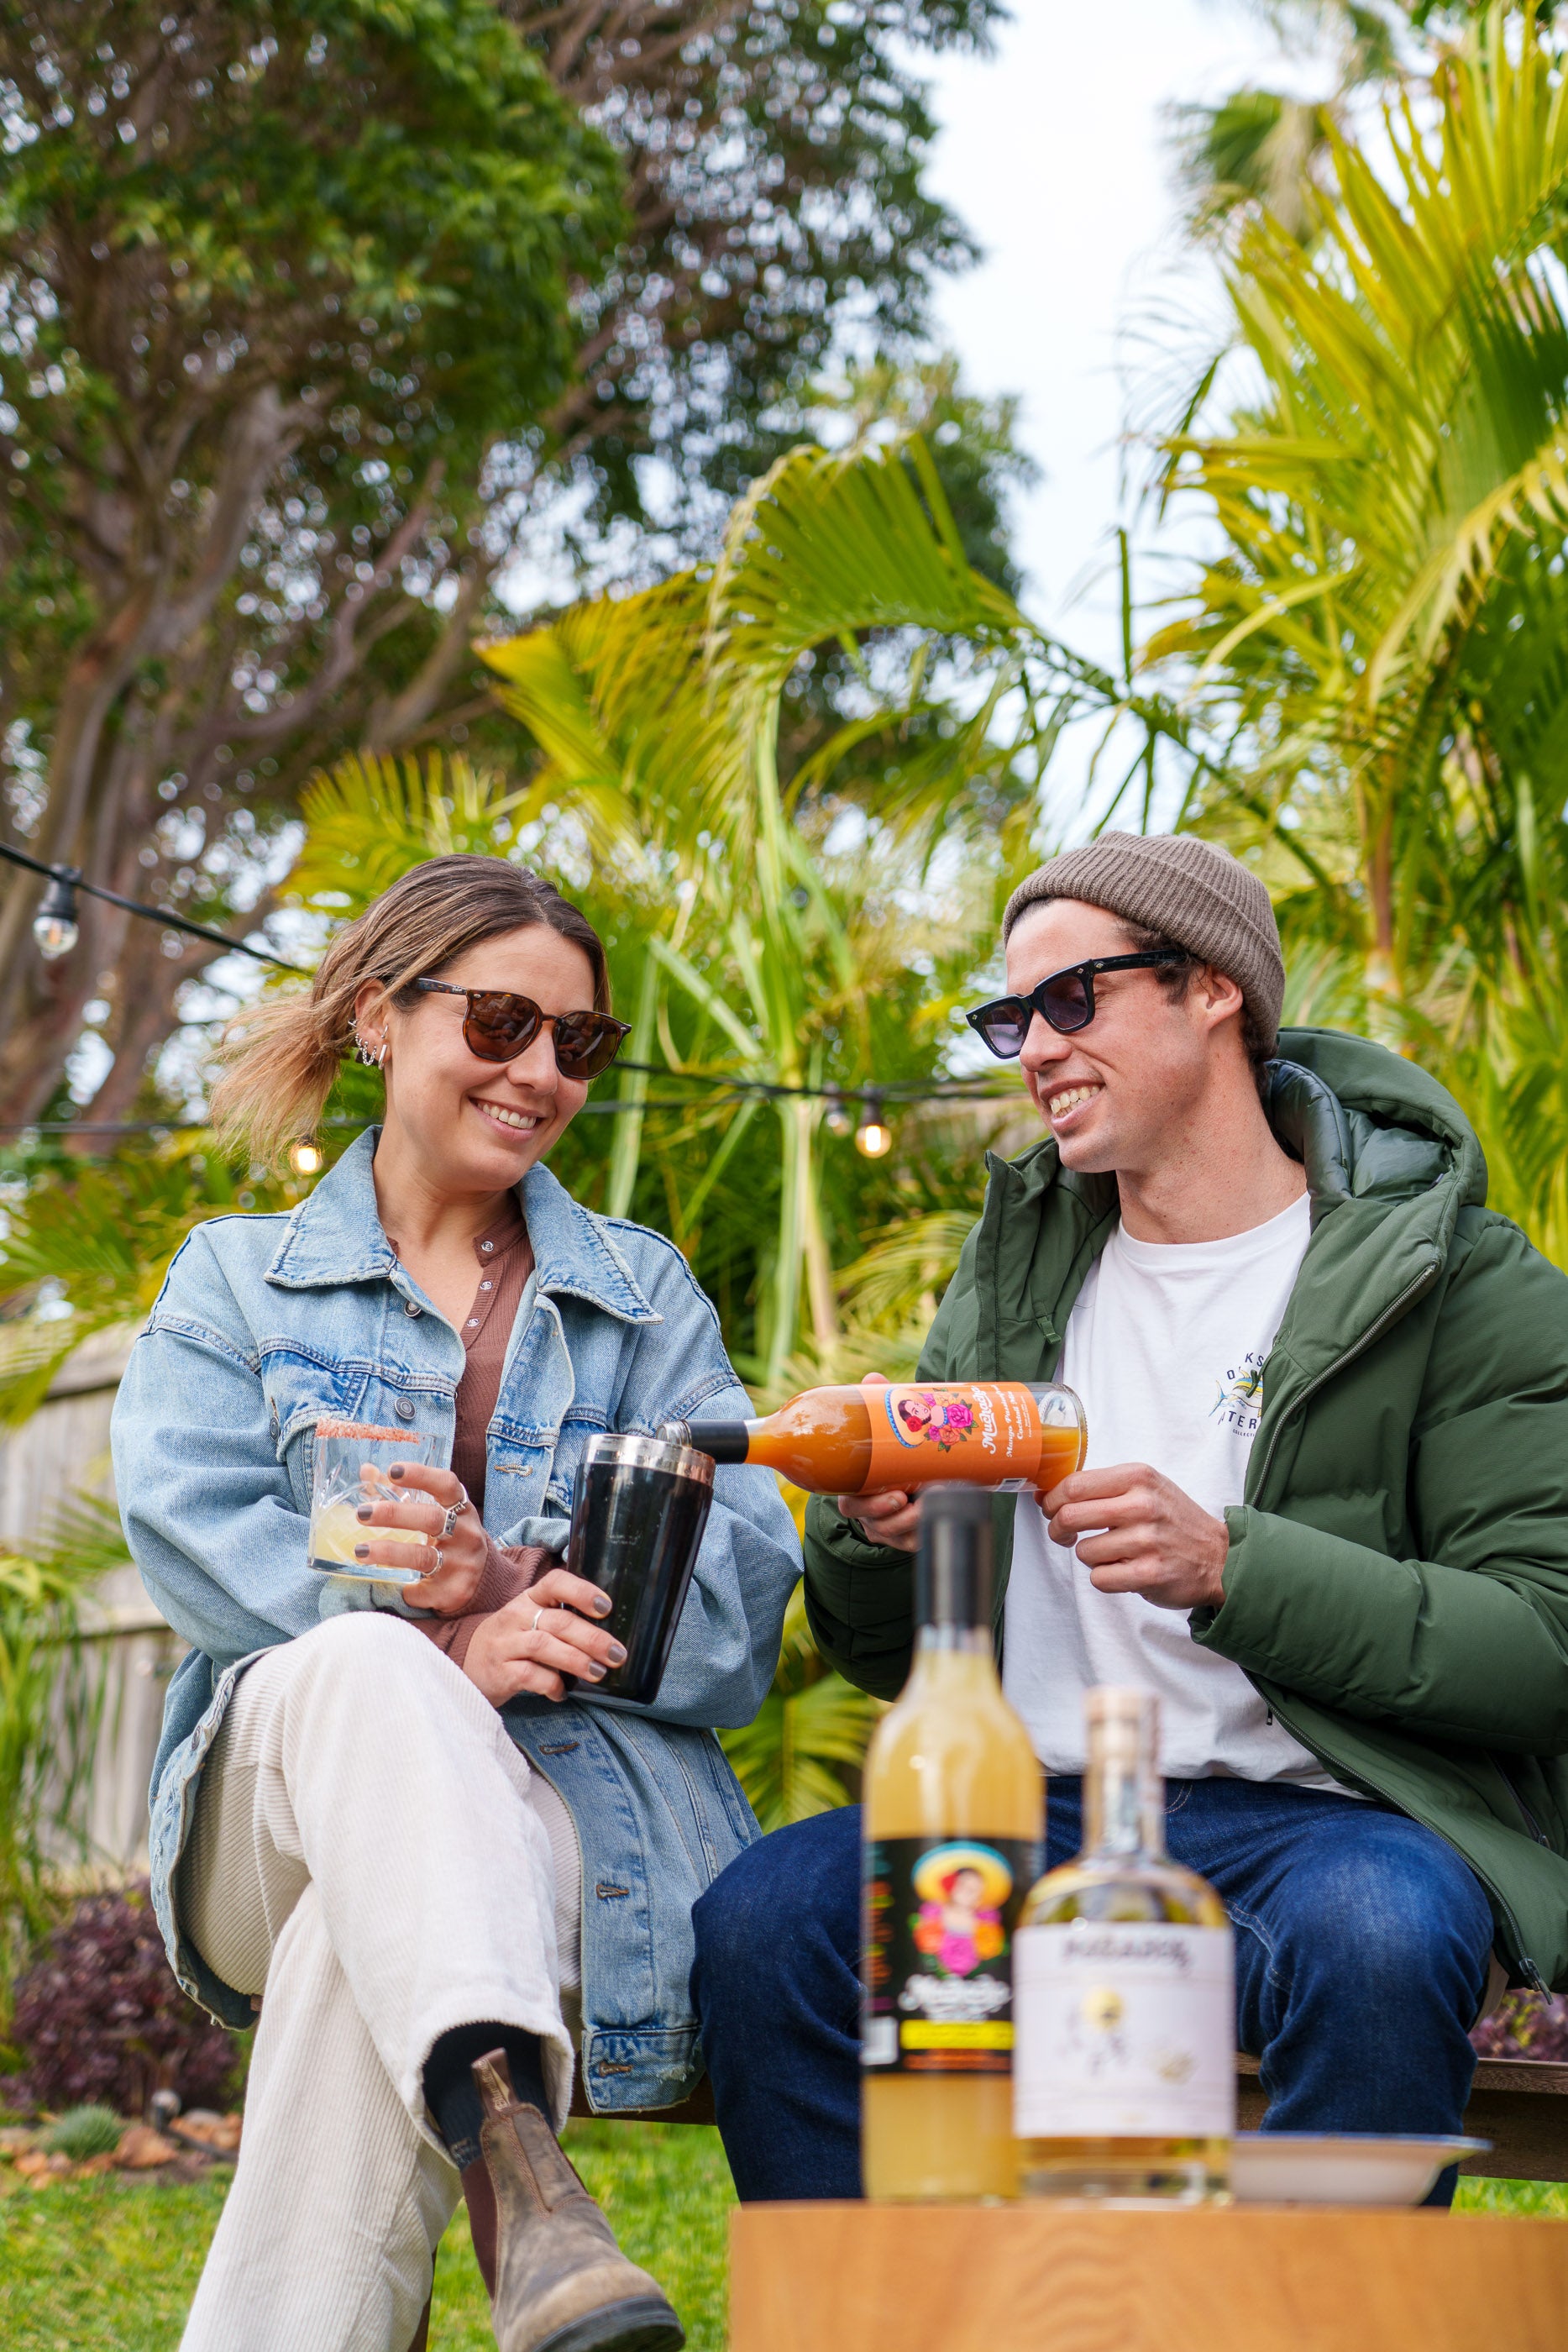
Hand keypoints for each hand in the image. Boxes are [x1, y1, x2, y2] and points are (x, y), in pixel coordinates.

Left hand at [350, 1461, 486, 1614]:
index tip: (392, 1471)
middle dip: (394, 1515)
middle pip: (431, 1519)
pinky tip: (394, 1585)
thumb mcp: (437, 1513)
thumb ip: (401, 1493)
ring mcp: (463, 1564)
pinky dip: (404, 1588)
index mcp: (462, 1509)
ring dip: (389, 1552)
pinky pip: (422, 1590)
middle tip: (362, 1513)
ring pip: (423, 1557)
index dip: (420, 1475)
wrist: (482, 1580)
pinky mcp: (455, 1591)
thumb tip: (367, 1471)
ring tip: (360, 1550)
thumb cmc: (450, 1538)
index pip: (446, 1485)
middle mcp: (467, 1534)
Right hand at [462, 1568, 624, 1705]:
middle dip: (592, 1638)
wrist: (466, 1667)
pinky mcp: (500, 1672)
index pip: (555, 1583)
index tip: (606, 1608)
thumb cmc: (512, 1643)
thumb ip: (561, 1622)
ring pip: (545, 1646)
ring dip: (576, 1660)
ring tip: (599, 1672)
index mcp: (529, 1599)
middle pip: (559, 1622)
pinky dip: (551, 1685)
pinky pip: (530, 1676)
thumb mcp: (530, 1622)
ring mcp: (505, 1644)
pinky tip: (562, 1694)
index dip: (582, 1592)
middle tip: (617, 1654)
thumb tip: (609, 1637)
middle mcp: (516, 1617)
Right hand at [835, 1372, 919, 1553]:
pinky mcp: (905, 1537)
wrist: (913, 1472)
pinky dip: (923, 1536)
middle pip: (872, 1522)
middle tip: (913, 1501)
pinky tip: (937, 1524)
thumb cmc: (890, 1451)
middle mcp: (869, 1511)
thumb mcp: (884, 1429)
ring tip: (932, 1508)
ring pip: (893, 1535)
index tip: (896, 1495)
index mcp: (857, 1488)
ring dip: (912, 1524)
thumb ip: (879, 1405)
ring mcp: (887, 1526)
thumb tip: (873, 1378)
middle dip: (892, 1516)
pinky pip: (911, 1544)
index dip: (870, 1504)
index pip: (852, 1502)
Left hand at [1040, 1463, 1227, 1610]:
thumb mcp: (1146, 1488)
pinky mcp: (1148, 1573)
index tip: (1050, 1509)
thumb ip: (1103, 1487)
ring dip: (1090, 1556)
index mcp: (1137, 1477)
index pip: (1073, 1484)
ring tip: (1113, 1553)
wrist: (1219, 1557)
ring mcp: (1146, 1540)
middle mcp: (1142, 1505)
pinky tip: (1124, 1570)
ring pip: (1084, 1551)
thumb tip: (1047, 1494)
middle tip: (1063, 1535)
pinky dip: (1105, 1578)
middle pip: (1070, 1516)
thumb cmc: (1174, 1521)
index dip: (1052, 1500)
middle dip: (1058, 1529)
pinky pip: (1099, 1578)